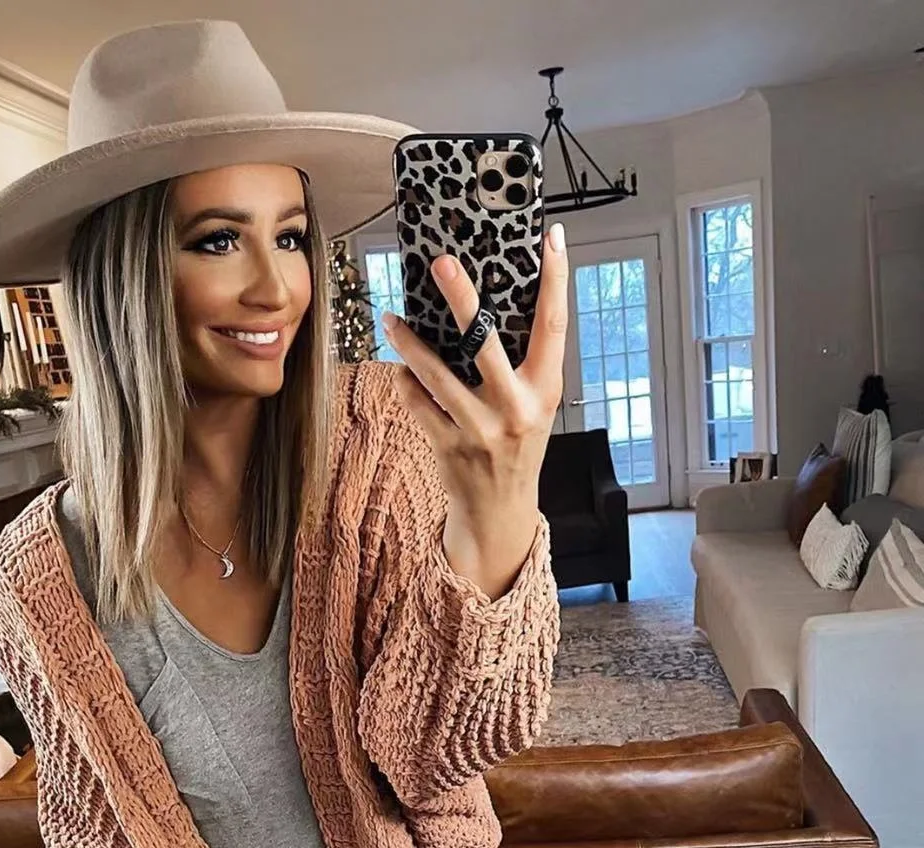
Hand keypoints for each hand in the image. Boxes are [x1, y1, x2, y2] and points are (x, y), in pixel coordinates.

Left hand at [381, 221, 569, 516]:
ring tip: (392, 318)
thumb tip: (497, 301)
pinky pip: (417, 404)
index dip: (556, 278)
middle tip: (442, 261)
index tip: (552, 237)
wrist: (501, 511)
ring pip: (437, 375)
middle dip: (463, 298)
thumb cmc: (519, 446)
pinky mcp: (448, 446)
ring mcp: (480, 429)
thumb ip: (525, 363)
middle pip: (487, 342)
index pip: (555, 324)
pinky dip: (405, 382)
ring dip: (410, 343)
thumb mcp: (536, 405)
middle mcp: (516, 409)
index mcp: (545, 390)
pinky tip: (398, 367)